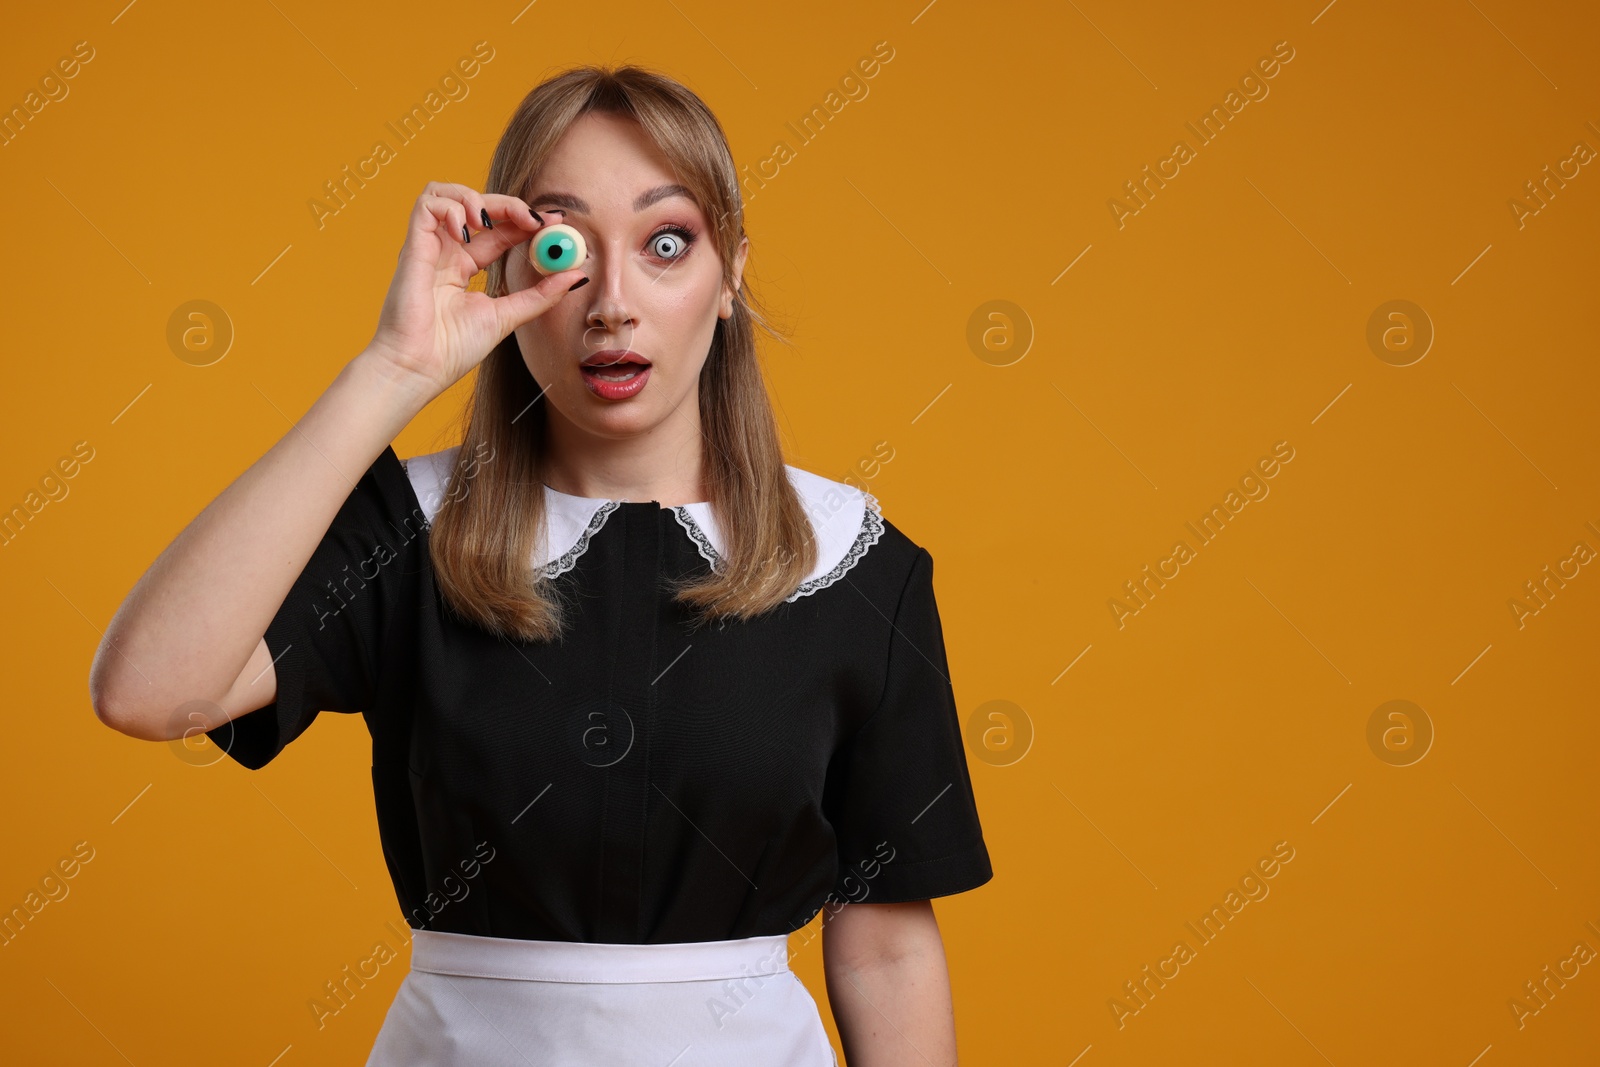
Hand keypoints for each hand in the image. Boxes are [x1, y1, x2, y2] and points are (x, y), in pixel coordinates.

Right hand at [363, 181, 586, 399]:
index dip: (525, 221)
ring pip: (446, 194)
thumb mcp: (507, 316)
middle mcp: (446, 253)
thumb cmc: (452, 350)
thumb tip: (577, 276)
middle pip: (478, 208)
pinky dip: (450, 205)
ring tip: (490, 221)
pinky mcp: (412, 246)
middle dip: (510, 206)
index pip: (498, 232)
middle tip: (536, 220)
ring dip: (474, 197)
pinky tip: (466, 227)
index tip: (555, 221)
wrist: (418, 368)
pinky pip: (426, 204)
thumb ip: (541, 295)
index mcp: (464, 268)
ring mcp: (428, 248)